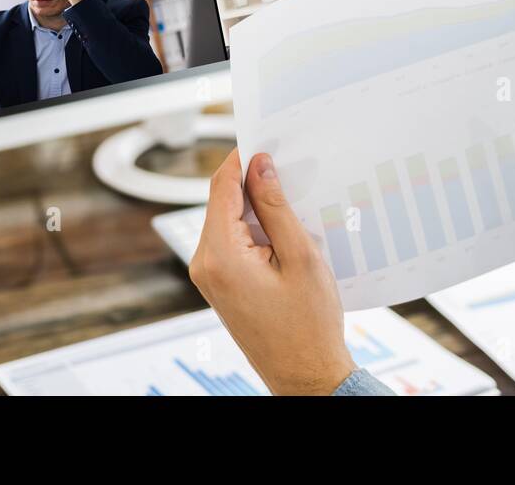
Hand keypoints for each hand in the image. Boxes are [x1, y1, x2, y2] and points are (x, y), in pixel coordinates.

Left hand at [190, 150, 355, 395]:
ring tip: (293, 199)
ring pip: (227, 220)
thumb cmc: (308, 326)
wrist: (305, 376)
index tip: (264, 139)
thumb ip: (276, 208)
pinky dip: (254, 227)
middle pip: (222, 201)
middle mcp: (205, 264)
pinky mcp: (220, 283)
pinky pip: (232, 240)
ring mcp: (209, 276)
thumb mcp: (300, 257)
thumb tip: (260, 167)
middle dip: (252, 181)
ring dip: (256, 206)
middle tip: (288, 165)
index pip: (221, 188)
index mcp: (220, 256)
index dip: (242, 158)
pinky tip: (284, 227)